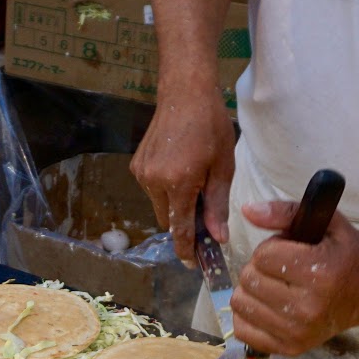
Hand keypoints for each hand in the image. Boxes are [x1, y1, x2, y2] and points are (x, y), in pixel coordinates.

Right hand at [131, 79, 233, 264]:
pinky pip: (152, 189)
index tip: (191, 264)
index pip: (180, 229)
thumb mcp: (222, 167)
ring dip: (175, 202)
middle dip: (184, 220)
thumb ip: (217, 205)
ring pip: (159, 205)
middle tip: (204, 206)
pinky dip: (166, 188)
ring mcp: (141, 173)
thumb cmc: (210, 127)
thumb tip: (217, 237)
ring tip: (192, 177)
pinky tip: (179, 167)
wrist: (184, 94)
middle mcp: (153, 182)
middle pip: (168, 220)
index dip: (186, 250)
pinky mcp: (136, 166)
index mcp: (178, 183)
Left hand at [229, 199, 358, 357]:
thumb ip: (285, 211)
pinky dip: (249, 314)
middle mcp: (309, 307)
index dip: (272, 246)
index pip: (263, 255)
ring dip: (252, 289)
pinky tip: (268, 305)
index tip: (290, 249)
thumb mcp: (326, 222)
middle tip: (283, 268)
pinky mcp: (291, 348)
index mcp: (320, 273)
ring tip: (276, 285)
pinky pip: (242, 330)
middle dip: (260, 267)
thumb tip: (247, 210)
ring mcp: (299, 332)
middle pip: (249, 279)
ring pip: (241, 303)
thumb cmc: (347, 254)